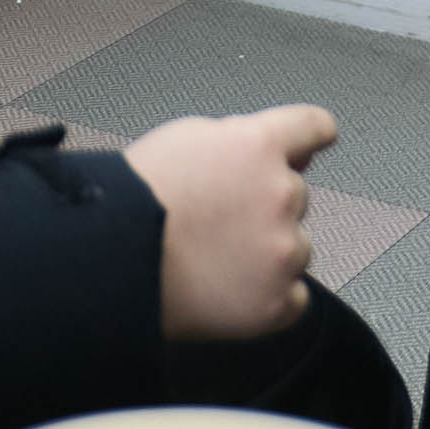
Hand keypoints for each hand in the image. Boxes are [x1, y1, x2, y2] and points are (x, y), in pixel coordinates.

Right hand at [123, 103, 334, 339]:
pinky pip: (293, 296)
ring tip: (214, 257)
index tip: (314, 144)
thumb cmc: (137, 198)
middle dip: (265, 204)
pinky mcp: (278, 301)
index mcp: (259, 146)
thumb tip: (271, 149)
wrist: (114, 262)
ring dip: (268, 251)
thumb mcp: (183, 138)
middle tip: (217, 219)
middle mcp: (282, 194)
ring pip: (295, 247)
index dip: (312, 136)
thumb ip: (237, 137)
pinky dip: (269, 295)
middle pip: (294, 194)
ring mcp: (284, 251)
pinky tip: (230, 288)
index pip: (312, 127)